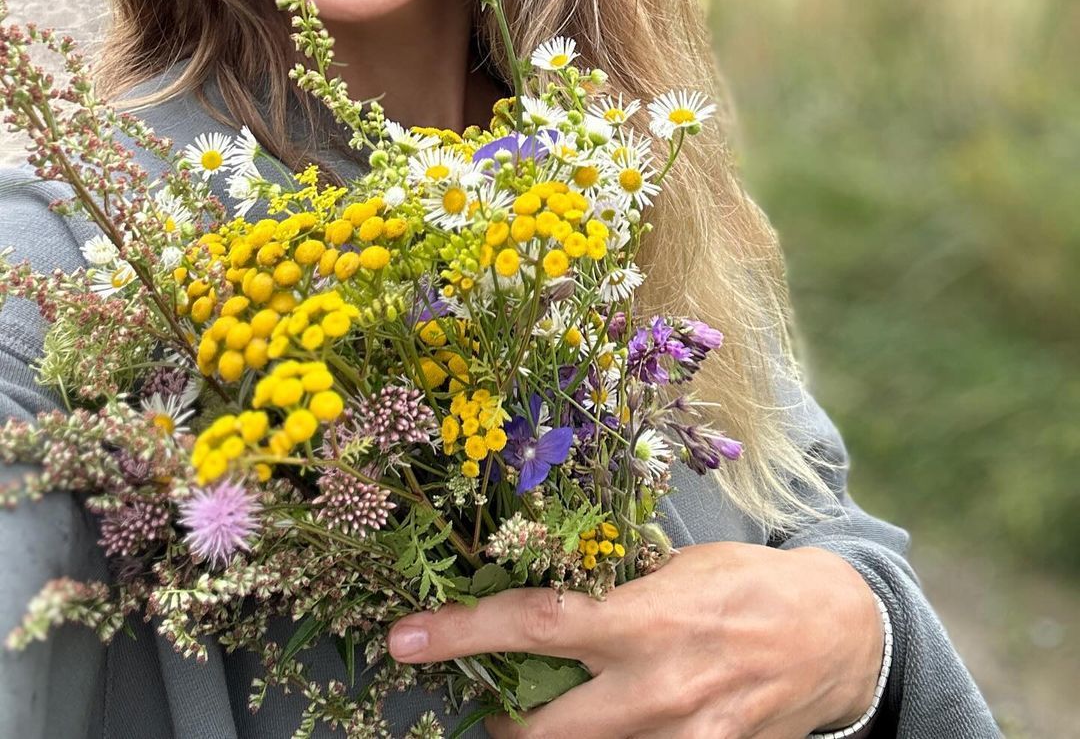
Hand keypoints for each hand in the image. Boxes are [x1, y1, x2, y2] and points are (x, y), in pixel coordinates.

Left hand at [387, 541, 884, 737]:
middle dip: (500, 727)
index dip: (462, 633)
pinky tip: (618, 721)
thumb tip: (551, 607)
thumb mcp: (678, 567)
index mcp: (642, 620)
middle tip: (487, 713)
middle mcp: (654, 689)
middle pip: (541, 732)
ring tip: (549, 717)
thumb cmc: (749, 585)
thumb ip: (616, 593)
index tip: (403, 638)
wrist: (835, 636)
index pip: (533, 626)